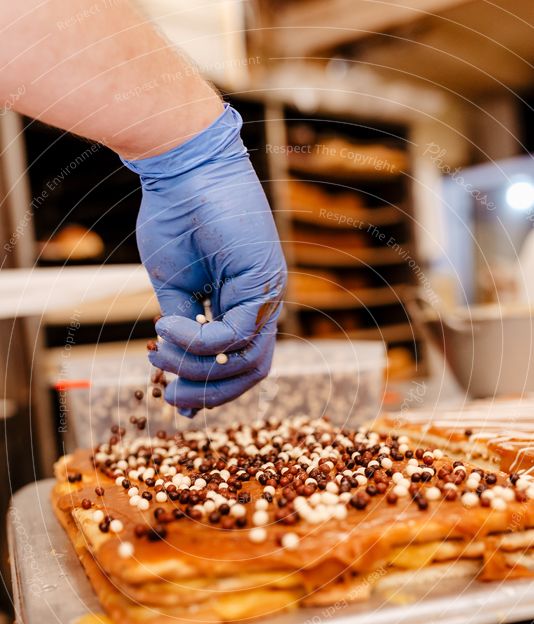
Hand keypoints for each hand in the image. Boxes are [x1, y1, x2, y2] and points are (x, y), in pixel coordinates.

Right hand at [121, 104, 286, 416]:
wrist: (180, 169)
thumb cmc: (176, 218)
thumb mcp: (174, 288)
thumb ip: (183, 329)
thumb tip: (176, 369)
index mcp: (244, 303)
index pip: (240, 361)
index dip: (211, 387)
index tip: (173, 398)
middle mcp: (262, 303)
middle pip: (252, 371)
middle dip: (209, 392)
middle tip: (170, 396)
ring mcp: (268, 294)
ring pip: (249, 361)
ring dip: (198, 369)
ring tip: (160, 354)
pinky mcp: (264, 283)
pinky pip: (236, 335)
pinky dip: (199, 342)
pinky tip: (166, 327)